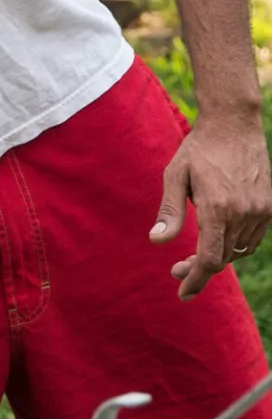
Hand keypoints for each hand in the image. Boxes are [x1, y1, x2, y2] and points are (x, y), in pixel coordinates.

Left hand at [152, 109, 271, 299]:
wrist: (234, 124)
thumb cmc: (198, 149)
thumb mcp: (175, 175)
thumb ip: (170, 211)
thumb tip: (157, 242)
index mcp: (218, 208)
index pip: (208, 259)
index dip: (195, 280)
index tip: (182, 293)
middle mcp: (244, 214)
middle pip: (222, 258)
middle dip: (199, 269)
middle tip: (177, 271)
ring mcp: (261, 211)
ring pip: (239, 251)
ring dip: (217, 258)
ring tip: (194, 256)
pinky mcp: (270, 206)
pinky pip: (253, 239)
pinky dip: (235, 246)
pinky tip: (219, 241)